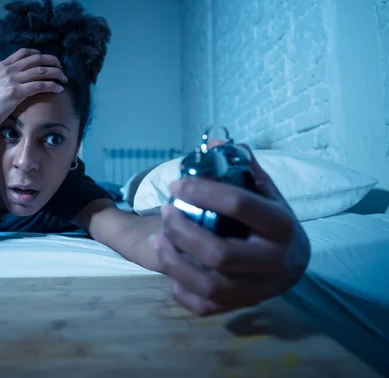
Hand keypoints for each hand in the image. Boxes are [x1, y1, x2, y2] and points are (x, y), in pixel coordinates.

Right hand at [0, 48, 66, 129]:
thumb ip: (3, 76)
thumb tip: (13, 76)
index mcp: (3, 65)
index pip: (25, 52)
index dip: (40, 54)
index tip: (49, 60)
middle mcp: (8, 70)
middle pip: (37, 59)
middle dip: (53, 62)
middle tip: (62, 69)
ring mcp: (12, 80)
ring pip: (41, 71)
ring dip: (56, 74)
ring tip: (64, 79)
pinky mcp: (16, 93)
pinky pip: (39, 86)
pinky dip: (52, 86)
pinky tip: (59, 89)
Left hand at [152, 144, 310, 315]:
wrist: (291, 262)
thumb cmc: (270, 220)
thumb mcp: (265, 192)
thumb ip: (242, 168)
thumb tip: (216, 142)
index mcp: (281, 226)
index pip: (240, 205)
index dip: (203, 191)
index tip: (176, 184)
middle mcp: (275, 262)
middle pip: (221, 254)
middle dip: (185, 232)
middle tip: (166, 212)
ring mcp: (258, 290)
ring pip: (210, 286)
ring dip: (176, 262)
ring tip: (158, 240)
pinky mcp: (242, 306)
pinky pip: (206, 307)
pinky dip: (182, 289)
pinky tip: (170, 268)